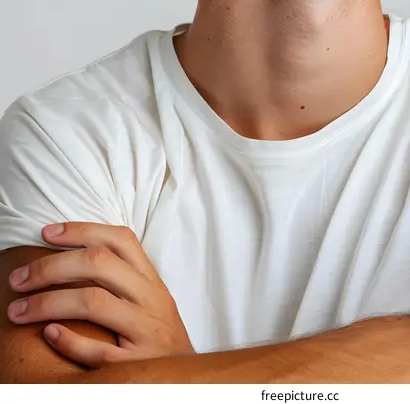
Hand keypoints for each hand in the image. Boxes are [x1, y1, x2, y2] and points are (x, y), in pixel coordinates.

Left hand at [7, 221, 194, 367]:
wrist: (188, 382)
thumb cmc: (157, 337)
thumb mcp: (147, 301)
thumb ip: (121, 279)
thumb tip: (68, 257)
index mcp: (151, 279)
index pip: (119, 239)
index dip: (81, 230)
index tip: (46, 233)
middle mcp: (152, 298)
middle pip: (99, 264)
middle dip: (51, 267)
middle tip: (18, 279)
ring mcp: (147, 331)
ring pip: (94, 302)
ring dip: (48, 303)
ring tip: (18, 310)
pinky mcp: (138, 365)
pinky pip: (99, 351)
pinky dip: (69, 341)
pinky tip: (48, 335)